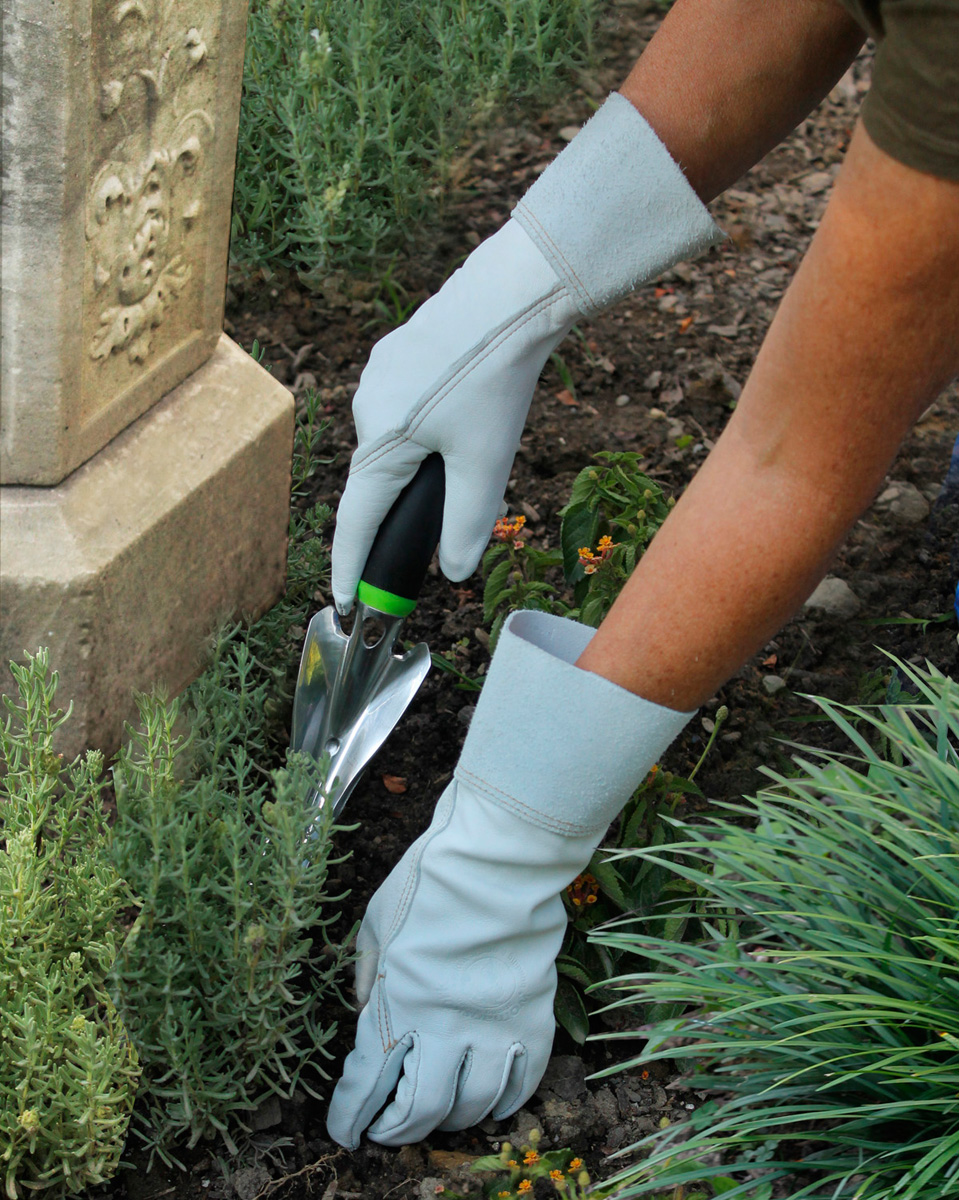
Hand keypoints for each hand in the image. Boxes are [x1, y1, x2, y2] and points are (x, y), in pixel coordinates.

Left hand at [326, 610, 693, 1145]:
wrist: (497, 858)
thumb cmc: (430, 881)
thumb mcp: (375, 925)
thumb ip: (369, 978)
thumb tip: (370, 1015)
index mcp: (396, 1005)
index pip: (366, 1084)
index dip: (351, 1117)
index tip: (344, 1131)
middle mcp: (443, 1029)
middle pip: (418, 1109)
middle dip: (395, 1130)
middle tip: (387, 1133)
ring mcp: (492, 1027)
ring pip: (472, 1105)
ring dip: (450, 1120)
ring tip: (438, 1116)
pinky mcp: (532, 1017)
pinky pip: (522, 1081)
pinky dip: (506, 1102)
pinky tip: (492, 1104)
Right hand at [330, 94, 721, 611]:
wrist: (512, 295)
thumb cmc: (495, 380)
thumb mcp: (484, 463)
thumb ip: (466, 523)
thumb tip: (453, 571)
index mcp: (381, 440)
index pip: (358, 520)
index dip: (351, 567)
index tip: (344, 602)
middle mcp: (368, 407)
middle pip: (381, 478)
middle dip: (409, 501)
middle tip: (452, 503)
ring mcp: (381, 375)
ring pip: (399, 439)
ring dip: (427, 458)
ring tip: (477, 442)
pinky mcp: (400, 353)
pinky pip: (409, 406)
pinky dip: (432, 425)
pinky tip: (468, 409)